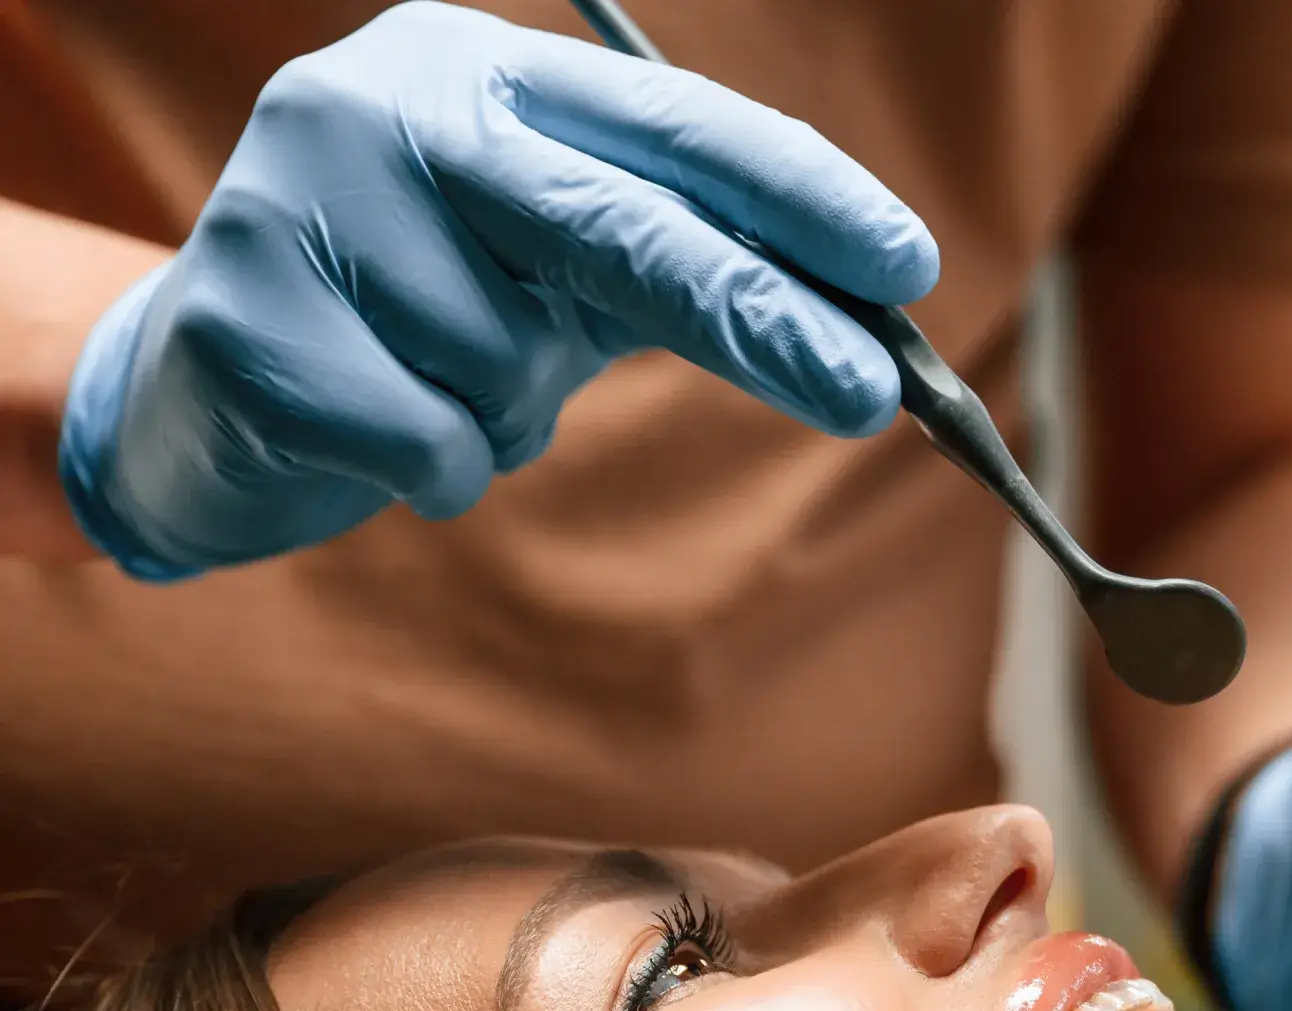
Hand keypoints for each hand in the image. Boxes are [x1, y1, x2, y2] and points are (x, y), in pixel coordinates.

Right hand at [58, 1, 937, 578]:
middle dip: (759, 318)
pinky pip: (434, 443)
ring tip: (424, 384)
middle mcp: (389, 104)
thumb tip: (856, 330)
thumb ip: (665, 273)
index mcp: (482, 77)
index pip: (673, 128)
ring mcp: (299, 195)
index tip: (906, 266)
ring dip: (503, 412)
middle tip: (870, 395)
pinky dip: (438, 469)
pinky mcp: (248, 315)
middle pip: (620, 224)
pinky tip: (373, 435)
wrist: (201, 391)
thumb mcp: (543, 277)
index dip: (798, 197)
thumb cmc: (412, 329)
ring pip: (512, 366)